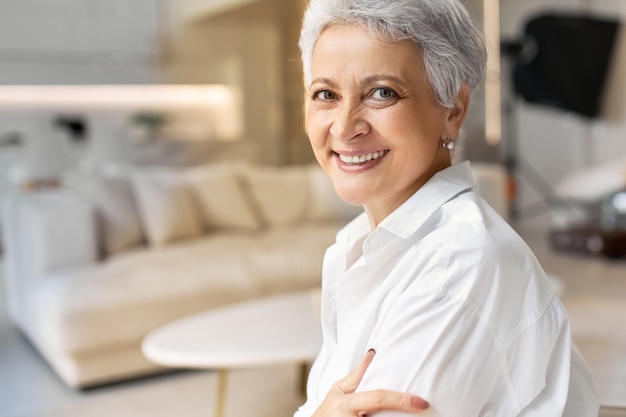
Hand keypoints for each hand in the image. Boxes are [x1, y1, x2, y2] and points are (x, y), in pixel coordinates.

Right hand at [312, 349, 428, 416]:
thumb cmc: (328, 412)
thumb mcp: (338, 391)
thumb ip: (357, 376)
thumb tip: (373, 353)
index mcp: (344, 404)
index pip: (377, 398)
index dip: (401, 400)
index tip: (421, 402)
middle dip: (402, 412)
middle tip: (422, 408)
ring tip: (413, 415)